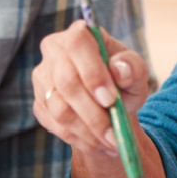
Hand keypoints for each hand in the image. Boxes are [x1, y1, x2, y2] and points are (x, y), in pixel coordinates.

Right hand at [33, 21, 149, 157]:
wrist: (110, 103)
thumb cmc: (123, 80)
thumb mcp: (136, 73)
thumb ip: (132, 67)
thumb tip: (119, 69)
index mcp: (79, 34)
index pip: (77, 44)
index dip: (92, 73)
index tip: (110, 99)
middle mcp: (54, 52)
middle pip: (67, 82)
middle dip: (93, 113)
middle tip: (114, 134)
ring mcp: (43, 78)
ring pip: (60, 109)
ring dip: (88, 130)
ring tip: (111, 141)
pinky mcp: (40, 103)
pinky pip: (56, 125)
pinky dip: (80, 138)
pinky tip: (98, 143)